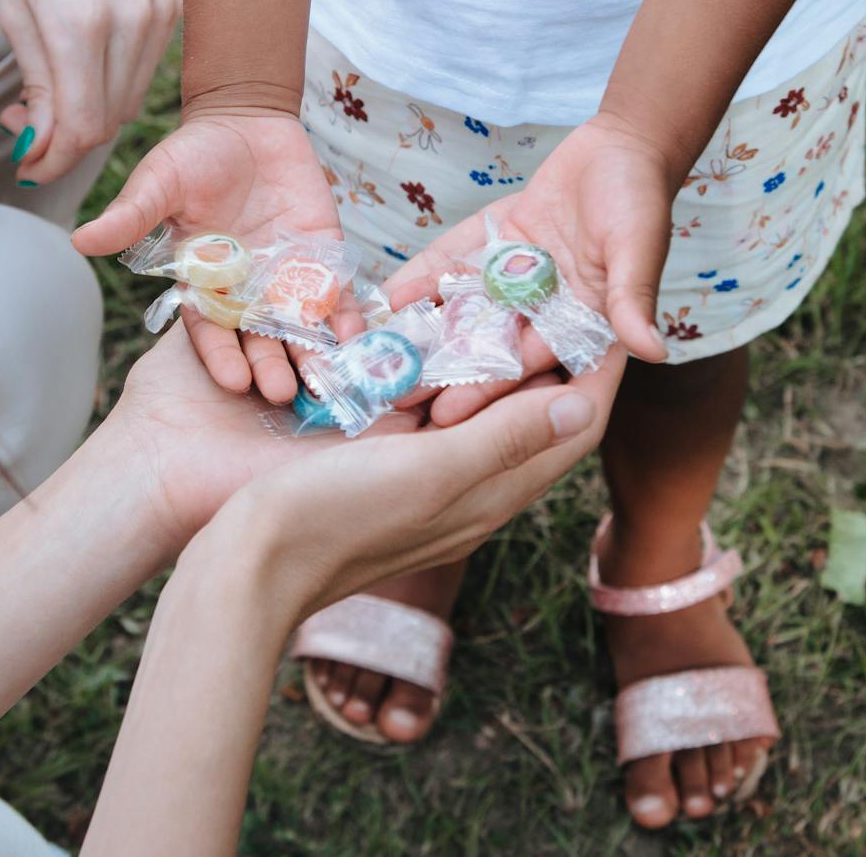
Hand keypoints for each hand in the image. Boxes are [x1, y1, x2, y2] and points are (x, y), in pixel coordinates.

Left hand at [0, 0, 180, 184]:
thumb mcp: (12, 14)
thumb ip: (36, 86)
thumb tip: (45, 147)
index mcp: (80, 23)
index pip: (80, 129)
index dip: (51, 161)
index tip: (26, 165)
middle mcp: (131, 19)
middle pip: (107, 121)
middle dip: (64, 140)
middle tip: (25, 128)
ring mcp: (160, 10)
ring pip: (129, 100)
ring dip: (89, 113)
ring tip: (47, 94)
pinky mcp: (172, 2)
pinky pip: (144, 69)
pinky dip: (112, 81)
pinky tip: (80, 64)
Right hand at [73, 111, 342, 399]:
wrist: (244, 122)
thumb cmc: (192, 155)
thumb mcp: (158, 183)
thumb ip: (131, 216)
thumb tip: (81, 240)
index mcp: (202, 284)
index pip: (211, 330)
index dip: (221, 356)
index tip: (233, 381)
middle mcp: (244, 291)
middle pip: (258, 338)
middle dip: (270, 366)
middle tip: (282, 394)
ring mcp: (284, 277)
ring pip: (299, 327)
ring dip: (312, 355)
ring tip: (326, 383)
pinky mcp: (320, 258)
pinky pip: (335, 295)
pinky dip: (347, 317)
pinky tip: (360, 339)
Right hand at [98, 316, 598, 565]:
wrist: (254, 568)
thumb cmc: (338, 518)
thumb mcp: (429, 471)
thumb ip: (504, 438)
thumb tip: (583, 403)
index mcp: (494, 493)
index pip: (574, 426)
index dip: (598, 371)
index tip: (611, 314)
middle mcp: (473, 493)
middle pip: (537, 419)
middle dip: (555, 360)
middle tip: (556, 298)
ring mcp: (430, 488)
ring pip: (487, 419)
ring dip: (501, 368)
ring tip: (504, 311)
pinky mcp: (390, 479)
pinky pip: (440, 424)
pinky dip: (448, 383)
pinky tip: (427, 355)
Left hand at [386, 112, 674, 422]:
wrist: (621, 146)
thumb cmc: (640, 198)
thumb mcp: (636, 247)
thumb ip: (633, 298)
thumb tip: (654, 352)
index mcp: (577, 325)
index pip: (526, 365)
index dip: (487, 390)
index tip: (447, 415)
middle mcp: (538, 311)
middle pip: (483, 348)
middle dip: (440, 372)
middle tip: (392, 398)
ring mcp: (509, 281)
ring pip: (459, 313)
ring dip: (422, 333)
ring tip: (377, 357)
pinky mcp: (489, 249)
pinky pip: (451, 269)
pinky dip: (423, 283)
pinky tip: (387, 299)